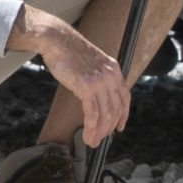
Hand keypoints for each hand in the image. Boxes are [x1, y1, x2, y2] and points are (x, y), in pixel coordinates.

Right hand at [12, 4, 130, 145]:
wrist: (57, 40)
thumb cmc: (69, 52)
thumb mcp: (92, 64)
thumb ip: (98, 78)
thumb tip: (97, 97)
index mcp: (114, 69)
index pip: (125, 97)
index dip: (123, 115)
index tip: (119, 127)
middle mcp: (110, 76)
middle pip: (115, 109)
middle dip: (108, 128)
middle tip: (100, 139)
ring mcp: (99, 81)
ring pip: (105, 114)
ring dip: (99, 132)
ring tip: (92, 142)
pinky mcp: (86, 87)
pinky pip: (92, 113)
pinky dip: (91, 128)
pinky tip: (86, 135)